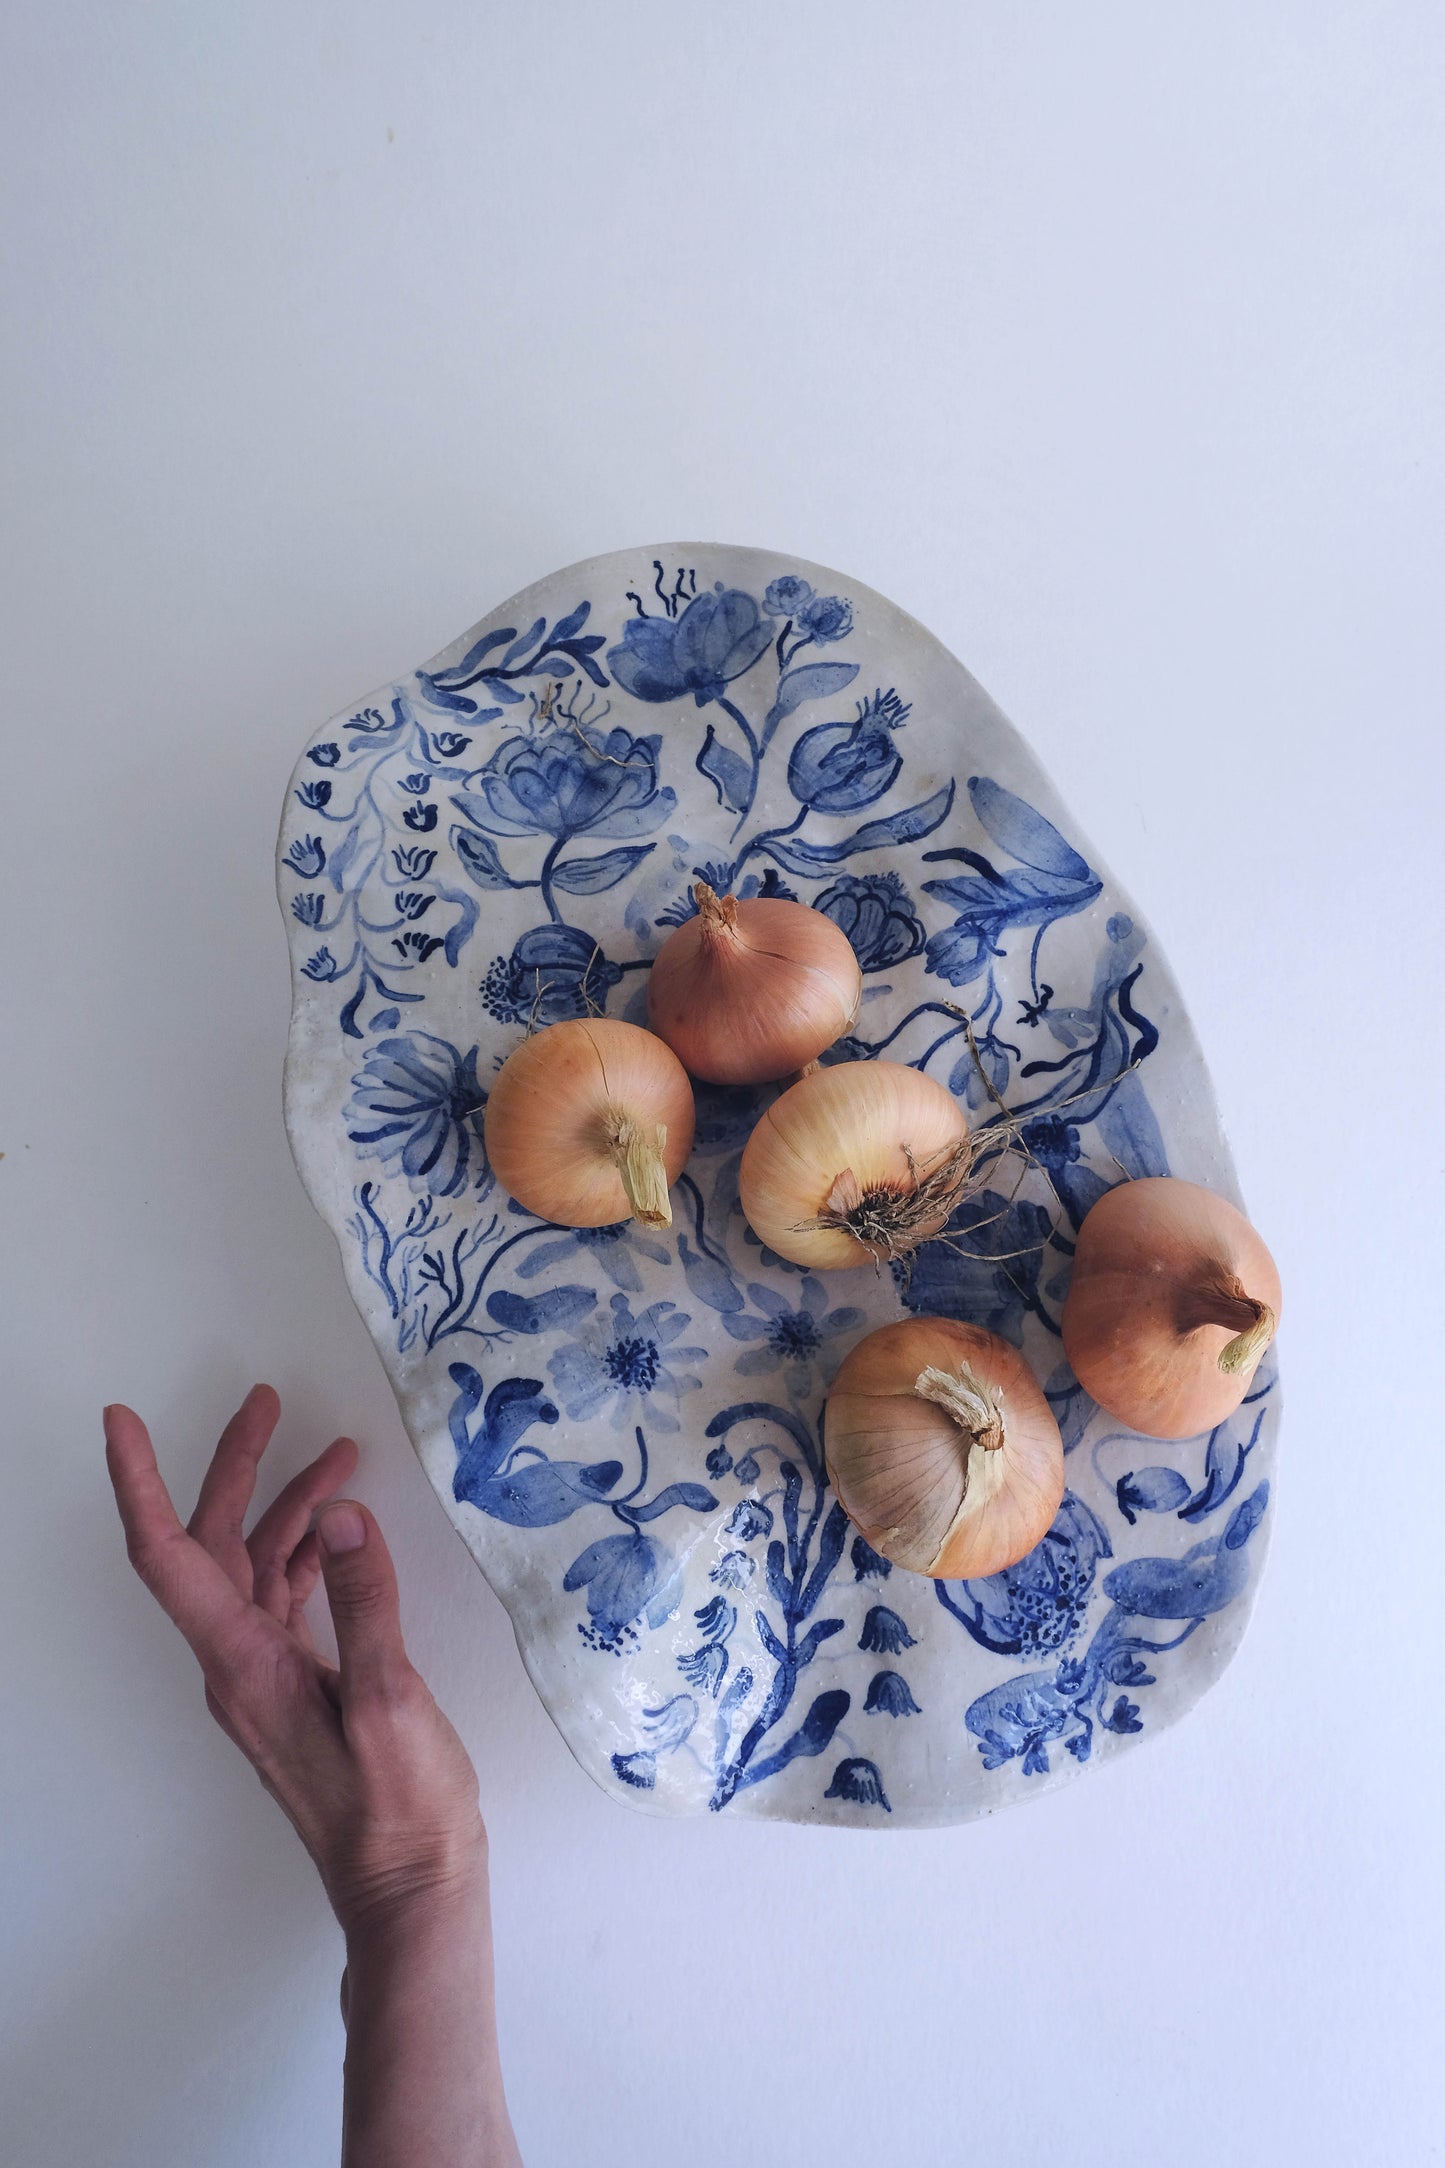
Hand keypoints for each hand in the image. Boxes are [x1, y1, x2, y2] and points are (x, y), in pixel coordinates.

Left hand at [103, 1387, 486, 1936]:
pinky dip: (310, 1552)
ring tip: (341, 1453)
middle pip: (212, 1546)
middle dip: (235, 1468)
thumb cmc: (396, 1810)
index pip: (169, 1557)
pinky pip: (284, 1599)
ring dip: (287, 1506)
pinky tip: (345, 1531)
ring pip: (253, 1568)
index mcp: (242, 1665)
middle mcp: (237, 1666)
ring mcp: (264, 1678)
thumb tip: (339, 1514)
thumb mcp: (389, 1699)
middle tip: (267, 1401)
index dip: (138, 1483)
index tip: (121, 1421)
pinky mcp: (297, 1688)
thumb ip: (365, 1601)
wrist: (409, 1889)